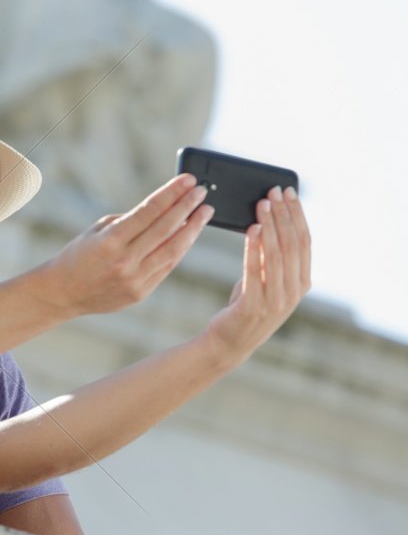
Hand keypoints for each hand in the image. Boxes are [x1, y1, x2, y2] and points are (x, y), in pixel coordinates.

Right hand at [42, 174, 213, 316]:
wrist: (61, 293)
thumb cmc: (77, 256)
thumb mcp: (97, 231)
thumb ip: (130, 222)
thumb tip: (165, 212)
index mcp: (110, 241)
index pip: (149, 211)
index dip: (172, 193)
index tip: (188, 180)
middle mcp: (125, 261)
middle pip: (166, 229)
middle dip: (187, 207)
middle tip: (202, 192)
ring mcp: (134, 280)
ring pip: (173, 250)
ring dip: (192, 229)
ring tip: (204, 212)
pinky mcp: (140, 293)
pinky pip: (166, 267)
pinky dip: (179, 248)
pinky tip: (188, 234)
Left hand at [205, 185, 311, 361]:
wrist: (229, 342)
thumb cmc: (245, 305)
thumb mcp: (264, 279)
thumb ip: (271, 257)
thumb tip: (268, 221)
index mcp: (301, 282)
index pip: (305, 241)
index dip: (298, 214)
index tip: (289, 192)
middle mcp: (293, 291)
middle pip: (292, 244)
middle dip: (284, 214)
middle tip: (273, 192)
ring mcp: (276, 301)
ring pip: (277, 254)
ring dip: (270, 225)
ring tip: (261, 204)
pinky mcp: (254, 306)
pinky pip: (255, 270)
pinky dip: (254, 248)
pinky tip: (251, 229)